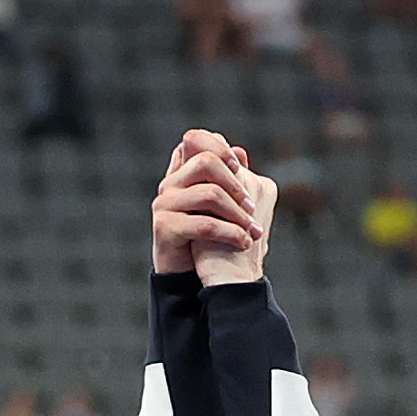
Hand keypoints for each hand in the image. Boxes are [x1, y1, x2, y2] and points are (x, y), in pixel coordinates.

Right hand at [152, 128, 266, 279]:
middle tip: (251, 207)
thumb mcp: (218, 206)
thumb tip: (241, 151)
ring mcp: (164, 205)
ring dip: (238, 214)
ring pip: (209, 194)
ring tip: (252, 230)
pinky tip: (243, 243)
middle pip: (205, 162)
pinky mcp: (165, 228)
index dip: (219, 148)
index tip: (239, 167)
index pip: (194, 139)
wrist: (187, 277)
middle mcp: (169, 184)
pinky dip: (230, 233)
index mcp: (181, 173)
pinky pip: (205, 224)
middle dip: (235, 184)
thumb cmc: (205, 239)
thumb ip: (226, 180)